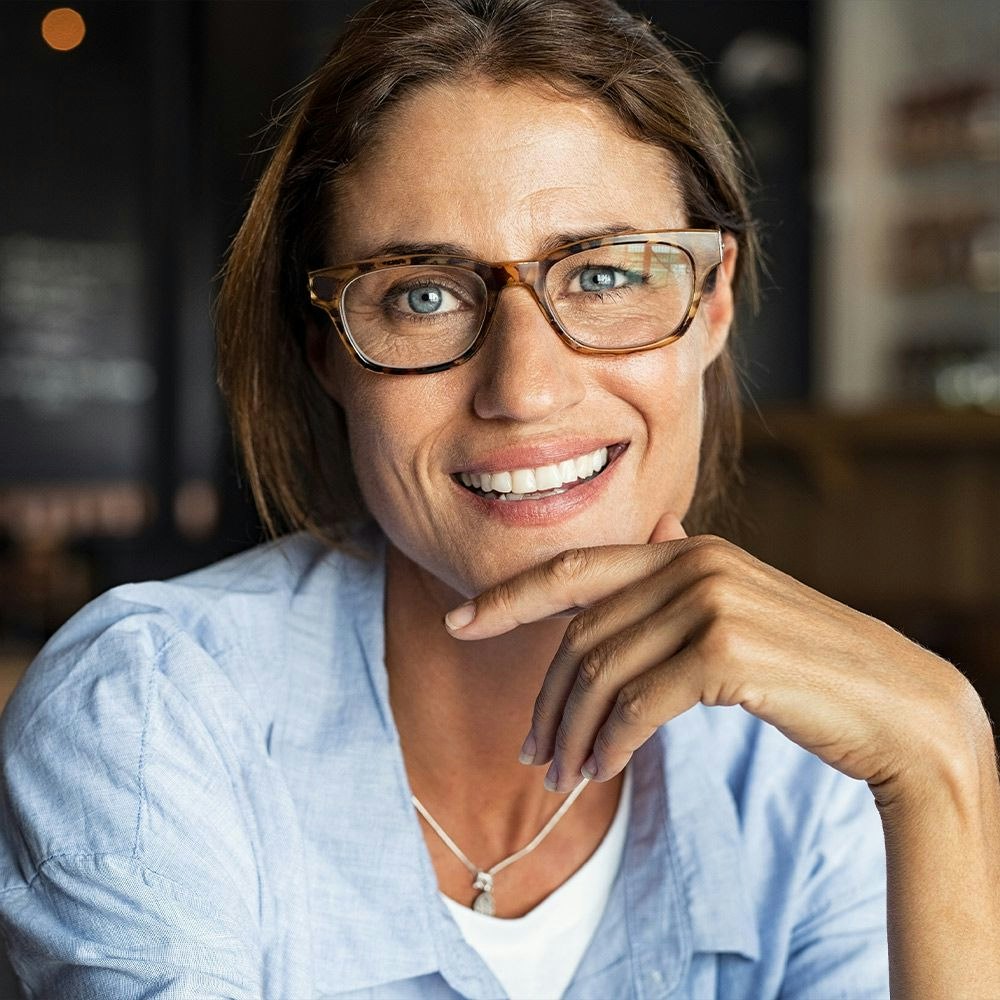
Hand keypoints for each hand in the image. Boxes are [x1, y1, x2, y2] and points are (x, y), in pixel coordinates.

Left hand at [444, 513, 979, 799]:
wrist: (895, 704)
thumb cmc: (807, 663)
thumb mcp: (741, 603)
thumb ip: (687, 570)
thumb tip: (656, 525)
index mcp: (687, 548)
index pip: (575, 568)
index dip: (509, 595)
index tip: (459, 622)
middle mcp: (693, 561)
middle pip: (581, 635)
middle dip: (547, 699)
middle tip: (532, 753)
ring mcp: (710, 601)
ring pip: (601, 673)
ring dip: (571, 733)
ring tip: (561, 776)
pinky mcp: (725, 651)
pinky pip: (636, 705)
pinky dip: (608, 743)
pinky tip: (600, 769)